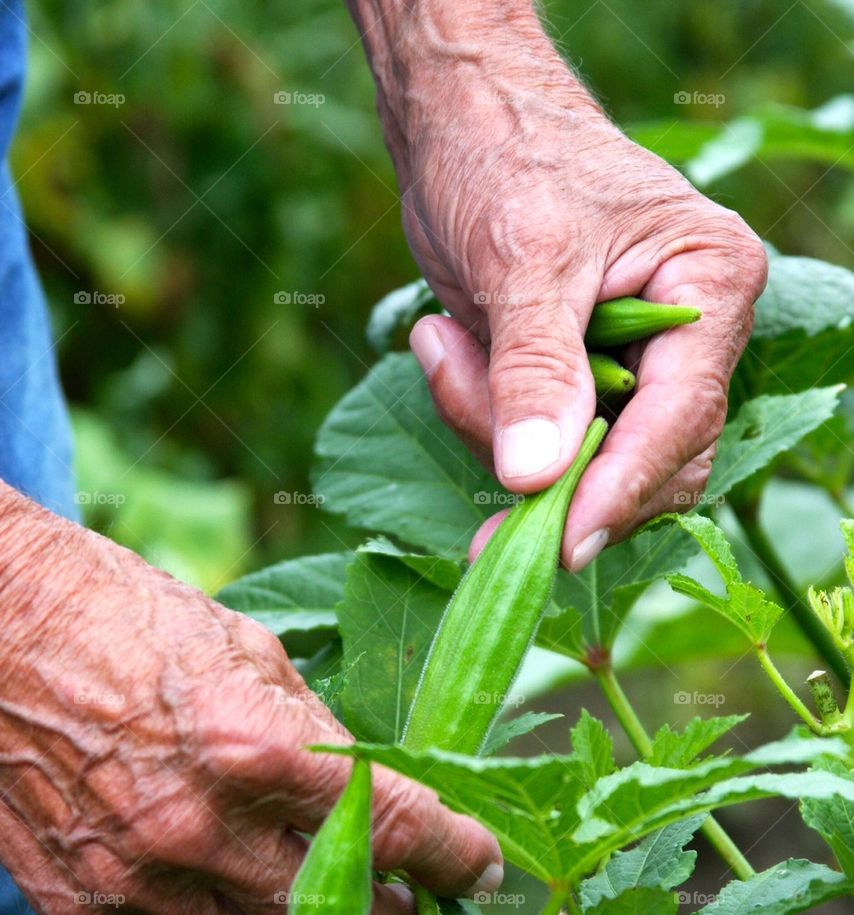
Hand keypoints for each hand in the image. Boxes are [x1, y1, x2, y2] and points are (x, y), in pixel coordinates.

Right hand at [0, 488, 501, 914]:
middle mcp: (195, 827)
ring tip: (322, 904)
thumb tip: (373, 794)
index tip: (480, 870)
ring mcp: (132, 877)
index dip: (454, 858)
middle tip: (411, 902)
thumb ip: (316, 736)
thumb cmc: (126, 617)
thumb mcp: (247, 651)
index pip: (392, 828)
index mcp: (251, 746)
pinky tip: (235, 902)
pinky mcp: (81, 902)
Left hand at [362, 6, 766, 568]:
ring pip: (582, 462)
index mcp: (709, 285)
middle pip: (642, 460)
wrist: (458, 117)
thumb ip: (537, 367)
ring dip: (497, 426)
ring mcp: (634, 363)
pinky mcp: (579, 380)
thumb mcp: (522, 256)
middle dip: (547, 461)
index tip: (560, 542)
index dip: (621, 485)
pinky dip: (483, 416)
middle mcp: (688, 335)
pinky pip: (539, 442)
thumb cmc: (504, 153)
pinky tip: (445, 347)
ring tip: (442, 344)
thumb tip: (538, 476)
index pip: (681, 416)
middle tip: (459, 395)